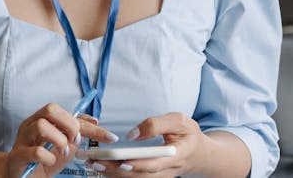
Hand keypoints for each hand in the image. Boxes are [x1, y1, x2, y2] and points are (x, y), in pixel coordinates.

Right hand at [6, 105, 117, 176]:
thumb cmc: (42, 161)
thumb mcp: (64, 147)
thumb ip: (75, 134)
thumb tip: (93, 121)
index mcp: (41, 120)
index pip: (65, 112)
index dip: (88, 123)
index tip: (106, 135)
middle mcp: (30, 125)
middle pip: (50, 109)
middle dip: (70, 125)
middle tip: (76, 142)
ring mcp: (22, 139)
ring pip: (42, 125)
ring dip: (60, 140)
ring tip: (63, 153)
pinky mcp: (18, 156)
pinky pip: (36, 151)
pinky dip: (49, 158)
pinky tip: (50, 162)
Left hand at [89, 113, 208, 175]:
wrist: (200, 154)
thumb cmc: (189, 134)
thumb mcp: (180, 121)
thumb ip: (155, 124)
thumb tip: (132, 135)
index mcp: (176, 155)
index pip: (156, 164)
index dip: (139, 165)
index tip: (122, 162)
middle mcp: (167, 170)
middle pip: (140, 175)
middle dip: (116, 170)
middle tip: (95, 162)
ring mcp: (160, 176)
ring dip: (112, 173)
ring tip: (92, 164)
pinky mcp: (152, 177)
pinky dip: (116, 174)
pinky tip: (101, 168)